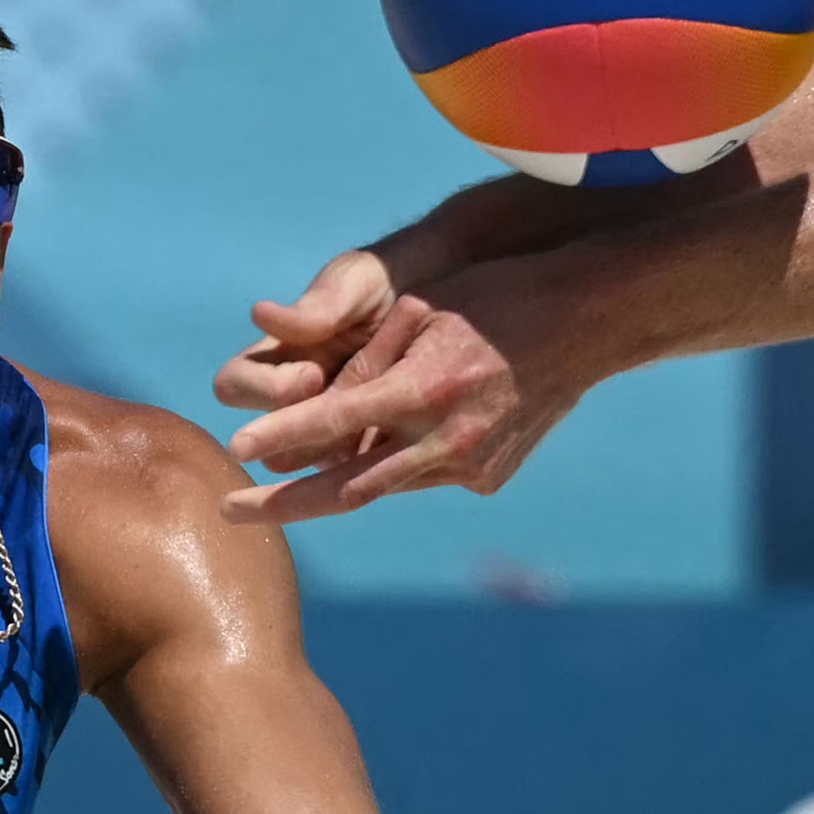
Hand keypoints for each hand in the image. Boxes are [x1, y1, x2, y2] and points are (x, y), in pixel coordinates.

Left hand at [215, 263, 592, 525]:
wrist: (585, 325)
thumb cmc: (494, 301)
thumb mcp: (420, 312)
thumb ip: (365, 363)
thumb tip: (313, 407)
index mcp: (424, 388)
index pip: (334, 422)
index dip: (279, 436)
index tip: (234, 447)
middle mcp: (447, 439)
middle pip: (347, 487)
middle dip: (282, 505)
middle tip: (228, 512)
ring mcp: (471, 465)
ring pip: (383, 488)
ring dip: (331, 489)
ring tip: (277, 497)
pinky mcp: (488, 478)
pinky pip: (423, 478)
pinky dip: (394, 467)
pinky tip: (385, 450)